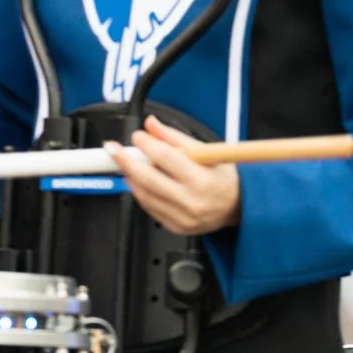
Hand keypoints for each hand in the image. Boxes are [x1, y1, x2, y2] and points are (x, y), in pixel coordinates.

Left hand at [114, 119, 240, 237]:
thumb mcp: (208, 151)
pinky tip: (138, 182)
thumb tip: (152, 124)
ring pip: (145, 195)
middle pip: (148, 179)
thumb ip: (175, 138)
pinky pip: (150, 209)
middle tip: (114, 150)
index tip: (137, 136)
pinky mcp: (176, 227)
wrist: (238, 207)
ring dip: (131, 177)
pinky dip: (140, 193)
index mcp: (201, 179)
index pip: (165, 158)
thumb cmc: (224, 178)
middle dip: (127, 161)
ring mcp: (182, 217)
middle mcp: (191, 201)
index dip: (146, 144)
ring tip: (126, 165)